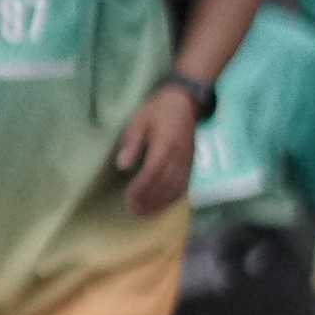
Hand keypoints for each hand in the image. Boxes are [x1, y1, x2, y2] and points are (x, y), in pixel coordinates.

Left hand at [117, 83, 197, 214]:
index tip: (129, 199)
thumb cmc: (158, 110)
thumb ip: (132, 143)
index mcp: (166, 143)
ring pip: (176, 187)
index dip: (142, 188)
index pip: (153, 172)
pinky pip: (185, 184)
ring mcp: (188, 160)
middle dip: (150, 200)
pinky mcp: (191, 163)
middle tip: (134, 212)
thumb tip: (123, 166)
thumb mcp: (139, 121)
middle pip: (165, 183)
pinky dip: (174, 197)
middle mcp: (179, 155)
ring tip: (146, 213)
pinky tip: (163, 204)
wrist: (185, 101)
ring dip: (161, 202)